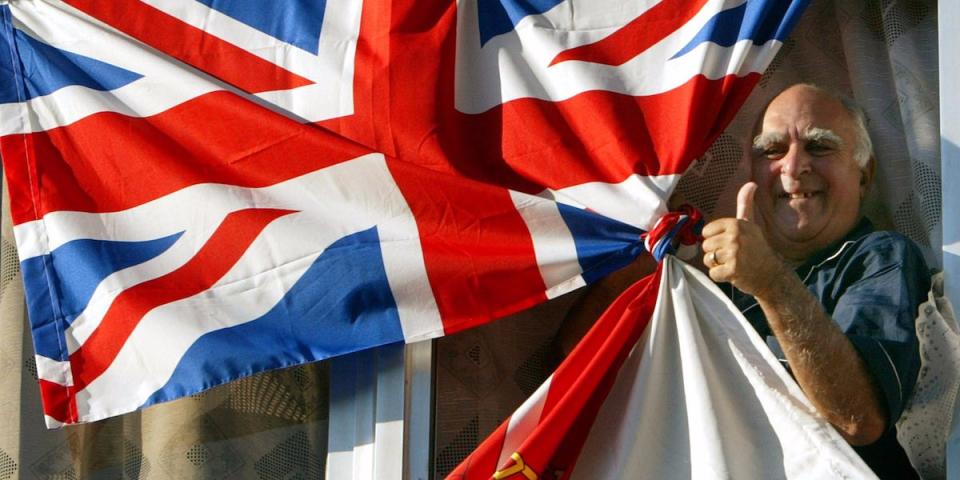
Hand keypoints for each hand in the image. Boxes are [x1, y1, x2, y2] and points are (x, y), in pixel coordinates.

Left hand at [701, 182, 787, 296]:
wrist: (771, 274)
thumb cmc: (757, 248)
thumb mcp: (750, 224)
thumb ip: (745, 204)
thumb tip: (751, 184)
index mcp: (735, 224)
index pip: (706, 232)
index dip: (715, 239)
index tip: (730, 243)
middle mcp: (735, 236)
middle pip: (705, 246)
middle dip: (716, 253)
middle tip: (733, 255)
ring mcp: (734, 254)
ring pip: (708, 260)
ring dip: (717, 265)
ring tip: (733, 264)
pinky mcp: (732, 271)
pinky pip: (713, 273)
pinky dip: (721, 276)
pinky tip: (733, 273)